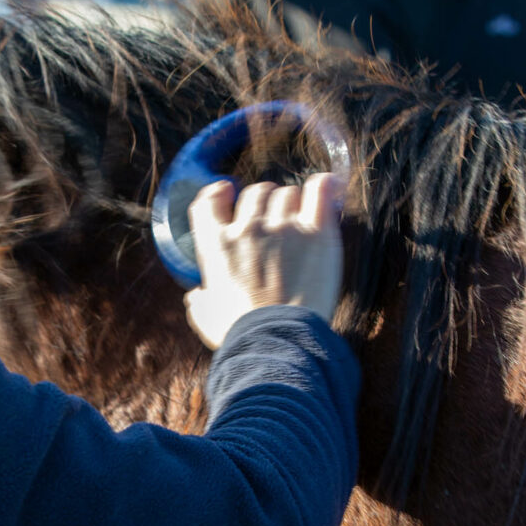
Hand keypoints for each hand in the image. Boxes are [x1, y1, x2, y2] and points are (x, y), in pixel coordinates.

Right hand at [183, 172, 344, 348]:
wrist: (276, 340)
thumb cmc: (238, 333)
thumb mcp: (206, 317)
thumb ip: (200, 301)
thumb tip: (196, 295)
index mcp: (215, 245)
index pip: (209, 201)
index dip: (218, 193)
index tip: (225, 192)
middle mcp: (246, 228)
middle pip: (255, 193)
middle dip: (263, 203)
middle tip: (272, 219)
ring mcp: (282, 227)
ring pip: (287, 194)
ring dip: (292, 203)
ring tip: (300, 219)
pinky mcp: (316, 233)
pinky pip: (320, 191)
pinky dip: (324, 186)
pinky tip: (329, 187)